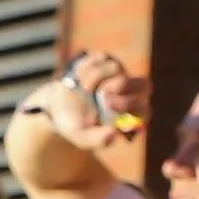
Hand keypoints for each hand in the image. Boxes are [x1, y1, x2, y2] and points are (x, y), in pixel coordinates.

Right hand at [26, 52, 147, 148]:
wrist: (55, 106)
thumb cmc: (73, 124)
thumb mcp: (80, 137)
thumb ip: (96, 140)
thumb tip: (113, 133)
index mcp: (130, 116)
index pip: (144, 110)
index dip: (131, 106)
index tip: (109, 105)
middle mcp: (130, 94)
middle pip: (144, 84)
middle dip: (123, 86)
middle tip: (103, 95)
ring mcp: (120, 74)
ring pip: (116, 69)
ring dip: (93, 79)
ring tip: (82, 90)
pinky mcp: (107, 61)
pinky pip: (101, 59)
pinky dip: (85, 69)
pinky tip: (78, 78)